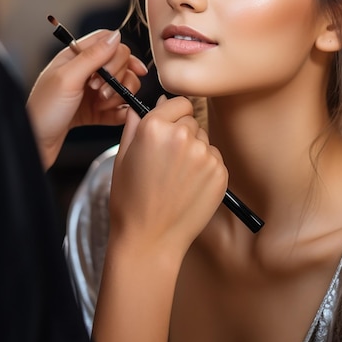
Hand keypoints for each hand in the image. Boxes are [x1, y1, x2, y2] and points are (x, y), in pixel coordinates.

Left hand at [26, 29, 147, 168]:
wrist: (35, 145)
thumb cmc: (43, 111)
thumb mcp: (68, 78)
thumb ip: (93, 56)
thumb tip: (115, 36)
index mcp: (75, 57)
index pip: (107, 42)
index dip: (118, 54)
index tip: (115, 70)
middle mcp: (85, 72)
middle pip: (119, 63)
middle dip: (118, 77)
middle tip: (100, 91)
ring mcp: (91, 92)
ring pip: (122, 84)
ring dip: (119, 95)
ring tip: (102, 105)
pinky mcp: (95, 111)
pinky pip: (119, 107)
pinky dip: (121, 111)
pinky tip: (115, 116)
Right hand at [92, 96, 226, 341]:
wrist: (150, 240)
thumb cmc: (130, 200)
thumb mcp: (122, 157)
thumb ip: (134, 126)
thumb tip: (142, 107)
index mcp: (154, 127)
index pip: (178, 102)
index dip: (173, 113)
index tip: (170, 126)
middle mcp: (182, 136)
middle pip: (192, 120)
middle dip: (183, 133)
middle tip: (169, 159)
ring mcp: (204, 155)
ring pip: (204, 139)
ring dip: (195, 150)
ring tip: (178, 176)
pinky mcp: (220, 173)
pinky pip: (215, 159)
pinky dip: (206, 168)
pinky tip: (189, 186)